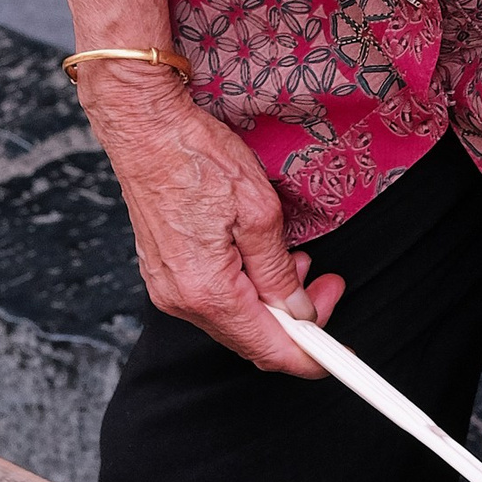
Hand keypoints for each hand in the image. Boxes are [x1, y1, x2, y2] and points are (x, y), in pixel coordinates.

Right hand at [83, 74, 342, 374]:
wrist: (143, 125)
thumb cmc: (194, 156)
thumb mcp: (258, 210)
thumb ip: (279, 270)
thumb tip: (296, 308)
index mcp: (207, 290)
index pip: (269, 349)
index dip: (311, 355)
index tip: (339, 351)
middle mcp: (180, 298)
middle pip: (251, 338)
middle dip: (296, 320)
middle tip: (328, 284)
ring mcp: (167, 286)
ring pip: (234, 318)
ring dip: (271, 300)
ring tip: (297, 260)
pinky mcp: (164, 270)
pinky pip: (213, 297)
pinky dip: (245, 288)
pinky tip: (260, 257)